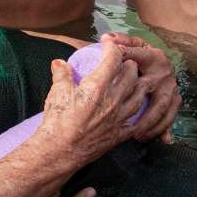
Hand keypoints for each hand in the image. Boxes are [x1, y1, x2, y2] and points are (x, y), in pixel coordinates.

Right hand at [38, 41, 142, 167]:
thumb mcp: (57, 93)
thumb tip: (60, 63)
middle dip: (130, 65)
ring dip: (139, 86)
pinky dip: (138, 115)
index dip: (113, 48)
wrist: (59, 152)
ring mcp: (118, 118)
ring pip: (138, 97)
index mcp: (97, 87)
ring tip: (137, 81)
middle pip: (130, 77)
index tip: (109, 43)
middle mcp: (112, 101)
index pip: (113, 60)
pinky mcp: (118, 135)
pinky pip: (134, 122)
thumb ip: (61, 74)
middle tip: (127, 61)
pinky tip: (137, 112)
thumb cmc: (57, 122)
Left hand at [100, 33, 179, 143]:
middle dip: (143, 113)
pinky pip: (171, 116)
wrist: (152, 60)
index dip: (128, 75)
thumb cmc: (133, 53)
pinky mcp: (174, 99)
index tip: (115, 82)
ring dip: (153, 124)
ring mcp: (172, 87)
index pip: (140, 64)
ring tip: (138, 135)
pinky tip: (162, 140)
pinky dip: (166, 129)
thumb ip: (118, 40)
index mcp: (153, 56)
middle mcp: (165, 72)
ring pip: (164, 109)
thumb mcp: (128, 44)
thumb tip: (107, 39)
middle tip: (126, 124)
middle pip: (155, 94)